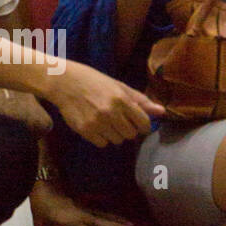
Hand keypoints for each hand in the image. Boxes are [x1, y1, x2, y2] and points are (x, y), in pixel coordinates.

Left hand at [30, 181, 134, 225]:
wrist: (44, 185)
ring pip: (103, 214)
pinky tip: (121, 218)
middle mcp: (79, 213)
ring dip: (117, 220)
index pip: (81, 224)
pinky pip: (102, 211)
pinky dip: (113, 215)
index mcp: (68, 219)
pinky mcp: (86, 205)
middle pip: (98, 219)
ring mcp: (84, 208)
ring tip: (131, 225)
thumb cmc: (42, 209)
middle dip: (113, 225)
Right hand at [49, 62, 163, 148]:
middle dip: (127, 129)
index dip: (143, 125)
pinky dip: (101, 138)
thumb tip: (162, 112)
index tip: (138, 123)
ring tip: (105, 120)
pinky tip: (95, 125)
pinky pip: (102, 143)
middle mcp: (111, 112)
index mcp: (122, 99)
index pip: (143, 123)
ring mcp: (97, 122)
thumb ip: (140, 101)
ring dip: (114, 134)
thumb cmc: (94, 82)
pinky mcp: (85, 130)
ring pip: (117, 140)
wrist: (64, 82)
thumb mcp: (119, 86)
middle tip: (118, 119)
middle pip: (131, 135)